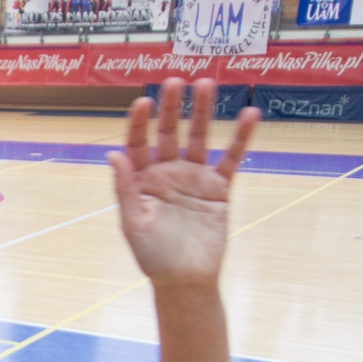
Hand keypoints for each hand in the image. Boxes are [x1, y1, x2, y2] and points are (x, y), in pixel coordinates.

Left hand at [107, 78, 258, 288]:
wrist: (186, 280)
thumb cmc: (153, 256)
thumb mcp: (134, 224)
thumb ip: (126, 189)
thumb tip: (113, 154)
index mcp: (142, 180)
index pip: (138, 144)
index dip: (139, 123)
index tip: (143, 102)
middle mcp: (167, 173)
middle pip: (169, 133)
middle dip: (172, 108)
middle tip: (176, 81)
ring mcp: (194, 178)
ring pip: (199, 138)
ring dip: (202, 112)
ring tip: (207, 84)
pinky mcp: (219, 189)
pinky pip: (231, 159)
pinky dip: (240, 138)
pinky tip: (249, 114)